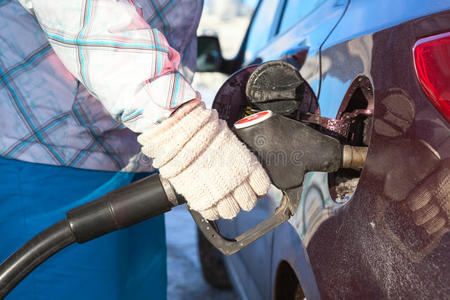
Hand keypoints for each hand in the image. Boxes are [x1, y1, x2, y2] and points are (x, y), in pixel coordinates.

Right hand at [138, 100, 270, 219]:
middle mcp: (237, 181)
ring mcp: (220, 193)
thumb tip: (243, 166)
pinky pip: (213, 215)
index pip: (262, 187)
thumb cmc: (203, 132)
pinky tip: (207, 198)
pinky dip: (210, 209)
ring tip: (218, 196)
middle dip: (242, 198)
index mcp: (247, 165)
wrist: (180, 135)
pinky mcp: (203, 201)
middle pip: (249, 203)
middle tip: (233, 191)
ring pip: (232, 212)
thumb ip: (239, 158)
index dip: (257, 188)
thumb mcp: (228, 141)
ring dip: (226, 205)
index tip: (251, 187)